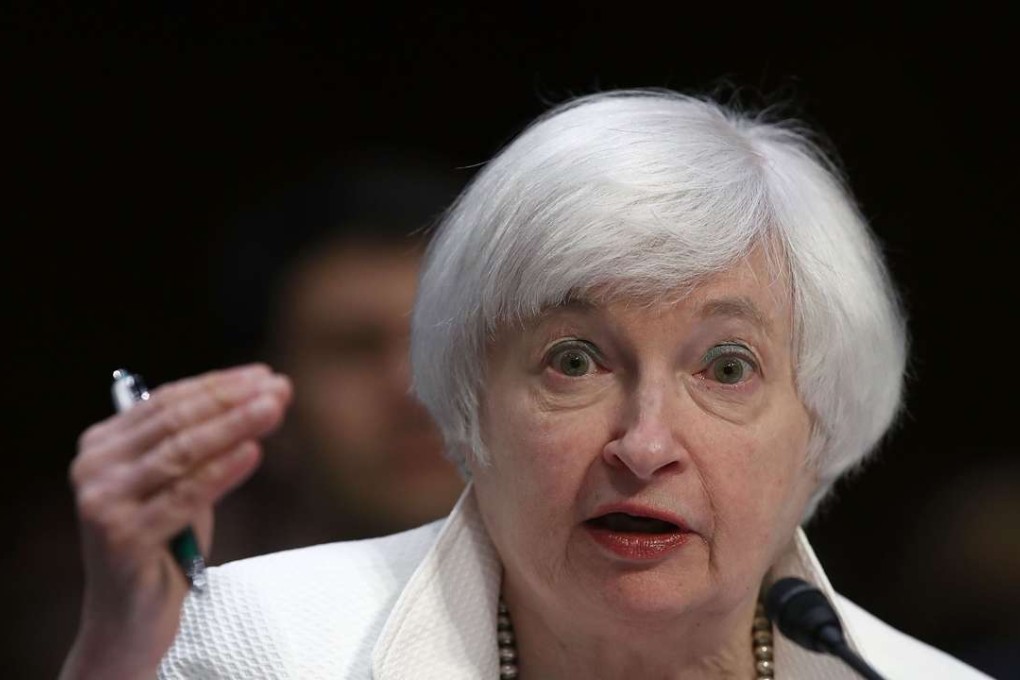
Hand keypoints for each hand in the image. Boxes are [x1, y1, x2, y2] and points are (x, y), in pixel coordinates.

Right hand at [60, 364, 291, 679]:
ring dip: (235, 426)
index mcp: (103, 444)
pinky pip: (185, 495)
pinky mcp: (122, 536)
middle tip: (279, 387)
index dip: (219, 385)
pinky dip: (223, 471)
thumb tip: (263, 393)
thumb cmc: (165, 541)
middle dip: (233, 400)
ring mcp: (103, 503)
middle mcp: (94, 468)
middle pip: (176, 422)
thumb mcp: (181, 481)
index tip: (264, 374)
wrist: (132, 615)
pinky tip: (253, 452)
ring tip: (274, 409)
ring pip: (181, 452)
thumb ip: (204, 441)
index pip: (167, 402)